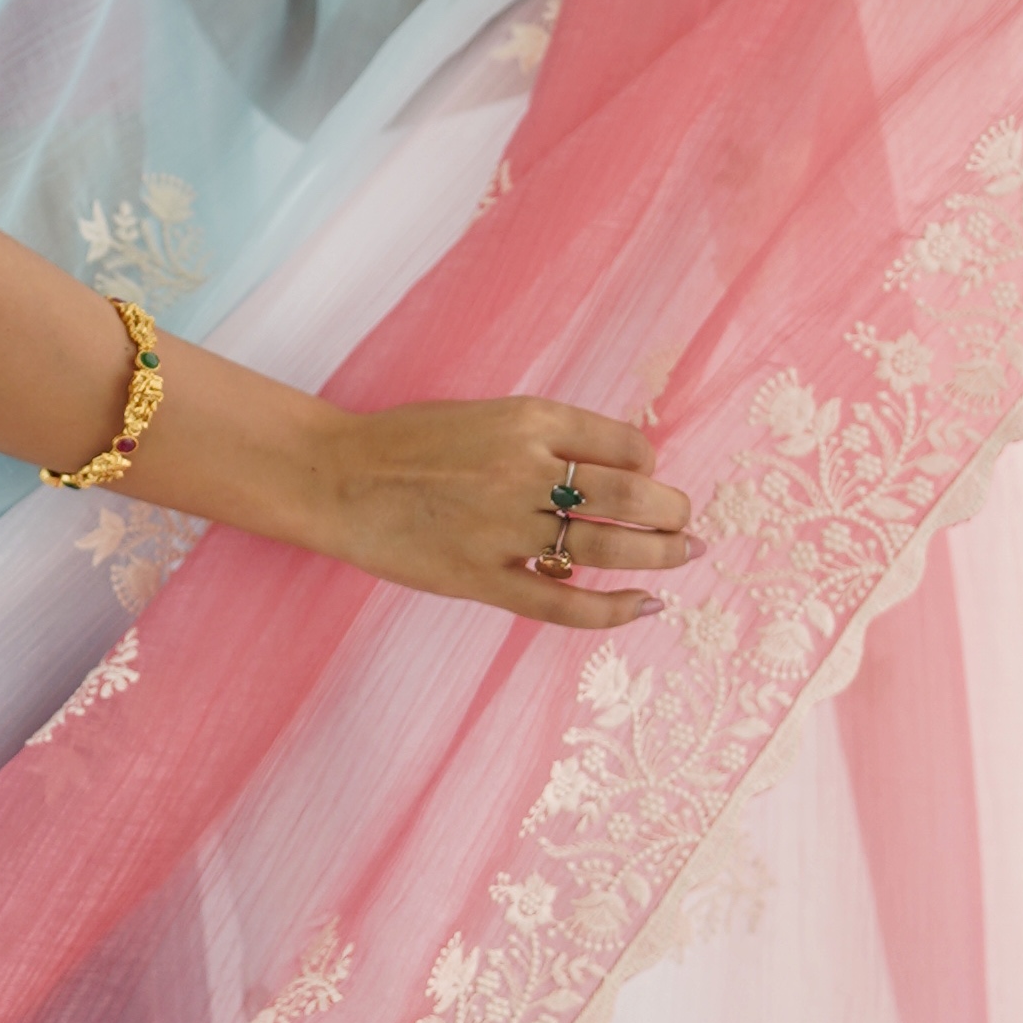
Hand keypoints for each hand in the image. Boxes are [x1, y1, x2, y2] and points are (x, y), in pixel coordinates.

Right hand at [296, 396, 690, 627]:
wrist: (337, 479)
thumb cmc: (408, 443)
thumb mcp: (486, 413)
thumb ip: (546, 435)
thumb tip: (616, 467)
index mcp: (528, 420)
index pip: (626, 445)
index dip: (651, 466)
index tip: (648, 480)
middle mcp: (524, 470)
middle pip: (633, 497)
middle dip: (674, 512)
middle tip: (686, 523)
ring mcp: (503, 529)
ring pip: (608, 548)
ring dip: (661, 555)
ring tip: (683, 556)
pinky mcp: (480, 578)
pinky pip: (563, 602)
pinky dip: (612, 608)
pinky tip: (645, 606)